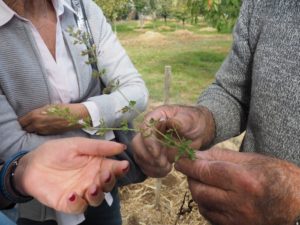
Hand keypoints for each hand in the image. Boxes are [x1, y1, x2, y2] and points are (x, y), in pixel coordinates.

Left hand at [14, 138, 128, 213]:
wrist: (31, 164)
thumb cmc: (56, 151)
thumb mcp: (77, 144)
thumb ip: (98, 147)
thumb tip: (121, 147)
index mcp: (98, 164)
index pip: (114, 168)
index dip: (121, 168)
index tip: (124, 165)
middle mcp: (93, 179)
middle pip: (108, 185)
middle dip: (110, 181)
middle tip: (106, 175)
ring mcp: (81, 192)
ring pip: (97, 199)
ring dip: (97, 195)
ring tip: (91, 188)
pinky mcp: (68, 202)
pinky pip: (78, 207)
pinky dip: (77, 203)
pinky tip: (72, 194)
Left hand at [19, 104, 89, 134]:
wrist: (75, 116)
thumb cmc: (63, 108)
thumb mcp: (47, 107)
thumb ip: (38, 112)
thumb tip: (31, 116)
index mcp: (35, 115)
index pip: (21, 121)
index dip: (21, 121)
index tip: (23, 120)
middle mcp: (37, 124)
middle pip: (25, 128)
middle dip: (25, 126)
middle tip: (28, 123)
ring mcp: (43, 130)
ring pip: (32, 132)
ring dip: (32, 129)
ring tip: (36, 126)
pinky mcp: (49, 134)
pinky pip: (40, 133)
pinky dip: (39, 131)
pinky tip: (43, 128)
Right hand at [132, 105, 214, 177]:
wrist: (198, 131)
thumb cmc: (193, 122)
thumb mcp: (190, 119)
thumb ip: (180, 121)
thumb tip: (169, 122)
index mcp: (156, 117)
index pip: (144, 128)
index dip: (148, 142)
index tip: (157, 153)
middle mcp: (149, 130)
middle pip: (137, 143)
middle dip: (148, 156)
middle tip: (163, 163)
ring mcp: (148, 143)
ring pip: (140, 156)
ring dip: (151, 165)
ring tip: (168, 167)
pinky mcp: (151, 155)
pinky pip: (146, 166)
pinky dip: (154, 171)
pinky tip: (166, 170)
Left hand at [175, 147, 299, 224]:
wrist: (298, 204)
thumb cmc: (278, 177)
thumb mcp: (252, 159)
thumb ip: (222, 156)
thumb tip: (197, 155)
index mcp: (242, 180)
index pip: (204, 170)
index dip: (187, 164)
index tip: (180, 160)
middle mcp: (237, 202)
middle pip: (198, 189)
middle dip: (191, 178)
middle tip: (193, 170)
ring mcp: (236, 219)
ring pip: (202, 204)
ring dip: (197, 190)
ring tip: (205, 181)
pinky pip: (210, 216)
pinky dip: (206, 204)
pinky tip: (213, 196)